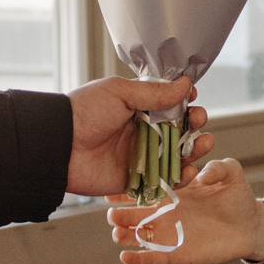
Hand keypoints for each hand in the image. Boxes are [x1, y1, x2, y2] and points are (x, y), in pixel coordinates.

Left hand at [64, 77, 212, 197]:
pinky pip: (164, 180)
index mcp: (137, 107)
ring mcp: (141, 155)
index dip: (186, 103)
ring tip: (203, 143)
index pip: (170, 104)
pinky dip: (181, 177)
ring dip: (194, 150)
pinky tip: (189, 170)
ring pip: (177, 155)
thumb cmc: (83, 113)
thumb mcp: (119, 93)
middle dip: (195, 125)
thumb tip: (184, 84)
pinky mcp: (136, 179)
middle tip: (198, 121)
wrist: (59, 146)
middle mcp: (142, 131)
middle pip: (179, 130)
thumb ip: (154, 93)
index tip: (193, 99)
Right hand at [107, 157, 263, 263]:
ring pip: (139, 237)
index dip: (127, 189)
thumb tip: (202, 175)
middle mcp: (166, 213)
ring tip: (117, 234)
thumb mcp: (231, 173)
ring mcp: (170, 234)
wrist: (251, 226)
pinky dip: (138, 260)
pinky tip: (125, 258)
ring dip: (125, 236)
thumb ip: (218, 167)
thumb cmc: (238, 196)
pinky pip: (153, 257)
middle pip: (136, 215)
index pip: (144, 189)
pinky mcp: (176, 254)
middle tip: (112, 214)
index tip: (111, 189)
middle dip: (121, 215)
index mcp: (173, 192)